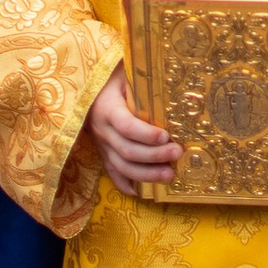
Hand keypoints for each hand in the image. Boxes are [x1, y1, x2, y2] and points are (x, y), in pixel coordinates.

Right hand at [85, 63, 179, 193]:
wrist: (90, 88)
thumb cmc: (115, 78)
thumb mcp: (126, 75)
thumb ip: (144, 84)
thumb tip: (174, 89)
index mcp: (107, 108)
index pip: (126, 125)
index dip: (145, 134)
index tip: (166, 136)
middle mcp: (102, 129)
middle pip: (127, 150)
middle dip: (154, 156)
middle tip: (177, 153)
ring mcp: (101, 144)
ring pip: (122, 166)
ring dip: (146, 174)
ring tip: (170, 175)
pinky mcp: (103, 153)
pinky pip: (112, 172)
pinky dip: (125, 184)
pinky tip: (141, 192)